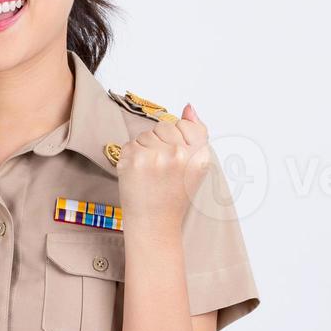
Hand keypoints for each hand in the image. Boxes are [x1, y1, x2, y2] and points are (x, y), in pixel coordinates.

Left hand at [115, 103, 210, 232]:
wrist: (155, 224)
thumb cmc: (174, 195)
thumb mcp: (195, 166)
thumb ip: (196, 133)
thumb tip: (189, 107)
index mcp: (199, 155)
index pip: (185, 124)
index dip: (177, 140)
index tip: (175, 159)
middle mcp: (180, 154)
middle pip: (164, 126)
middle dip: (160, 143)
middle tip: (162, 169)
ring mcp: (155, 156)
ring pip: (146, 134)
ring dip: (145, 150)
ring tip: (150, 173)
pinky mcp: (134, 159)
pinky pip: (130, 143)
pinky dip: (131, 157)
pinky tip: (139, 174)